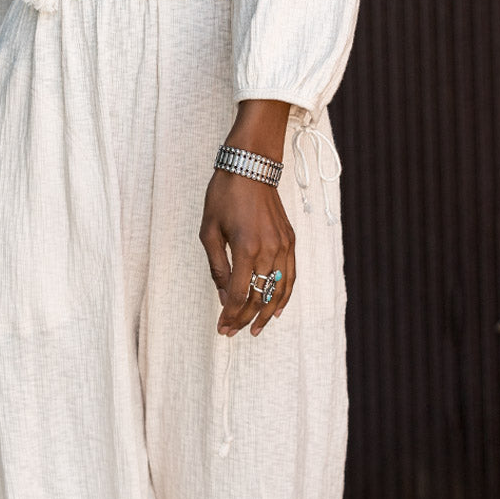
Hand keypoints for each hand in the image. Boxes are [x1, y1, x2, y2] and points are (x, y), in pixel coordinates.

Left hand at [200, 169, 295, 338]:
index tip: (222, 328)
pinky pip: (290, 275)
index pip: (239, 294)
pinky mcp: (290, 240)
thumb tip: (223, 297)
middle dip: (244, 319)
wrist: (251, 166)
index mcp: (245, 248)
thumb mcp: (209, 230)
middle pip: (259, 297)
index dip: (230, 316)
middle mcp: (268, 250)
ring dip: (266, 313)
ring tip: (255, 329)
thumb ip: (217, 267)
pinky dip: (284, 295)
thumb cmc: (224, 195)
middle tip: (232, 331)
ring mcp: (283, 245)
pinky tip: (276, 309)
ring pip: (278, 291)